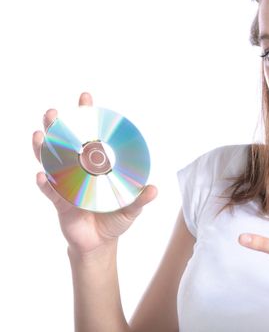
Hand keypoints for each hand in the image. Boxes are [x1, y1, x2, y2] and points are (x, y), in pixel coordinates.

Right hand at [32, 92, 156, 255]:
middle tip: (53, 113)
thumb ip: (140, 199)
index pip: (90, 137)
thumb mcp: (130, 209)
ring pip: (51, 163)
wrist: (100, 243)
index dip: (86, 118)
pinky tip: (41, 174)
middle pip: (65, 145)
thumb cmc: (114, 219)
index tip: (85, 98)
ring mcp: (66, 186)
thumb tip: (154, 189)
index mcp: (95, 167)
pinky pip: (50, 191)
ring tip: (40, 135)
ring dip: (44, 149)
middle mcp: (78, 172)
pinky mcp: (60, 204)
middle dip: (57, 127)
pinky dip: (45, 183)